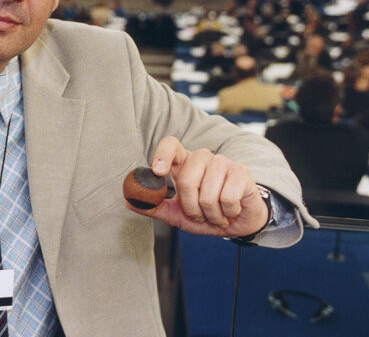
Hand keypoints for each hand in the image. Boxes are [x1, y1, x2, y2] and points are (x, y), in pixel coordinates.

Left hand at [124, 136, 268, 237]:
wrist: (238, 223)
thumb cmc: (206, 214)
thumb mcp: (176, 214)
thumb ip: (154, 206)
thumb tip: (127, 200)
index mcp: (184, 163)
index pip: (171, 144)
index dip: (162, 155)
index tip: (158, 172)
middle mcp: (203, 158)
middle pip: (187, 178)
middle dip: (190, 206)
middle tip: (198, 215)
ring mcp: (223, 163)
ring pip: (207, 192)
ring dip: (210, 213)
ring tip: (215, 215)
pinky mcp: (241, 172)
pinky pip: (227, 197)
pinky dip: (227, 212)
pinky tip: (230, 211)